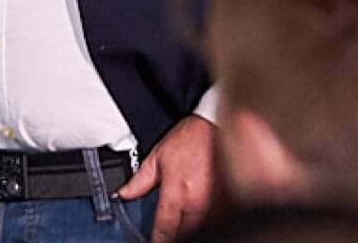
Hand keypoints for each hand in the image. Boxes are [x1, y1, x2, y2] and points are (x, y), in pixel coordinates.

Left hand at [122, 115, 214, 242]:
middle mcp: (199, 204)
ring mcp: (218, 205)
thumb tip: (124, 193)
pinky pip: (218, 218)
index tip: (155, 241)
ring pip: (201, 227)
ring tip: (184, 217)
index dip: (158, 238)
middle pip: (184, 233)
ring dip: (191, 226)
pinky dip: (208, 218)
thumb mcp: (157, 157)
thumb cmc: (189, 139)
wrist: (216, 127)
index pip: (165, 228)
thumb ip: (139, 180)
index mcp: (177, 194)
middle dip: (174, 234)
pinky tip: (201, 210)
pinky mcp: (233, 202)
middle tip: (167, 230)